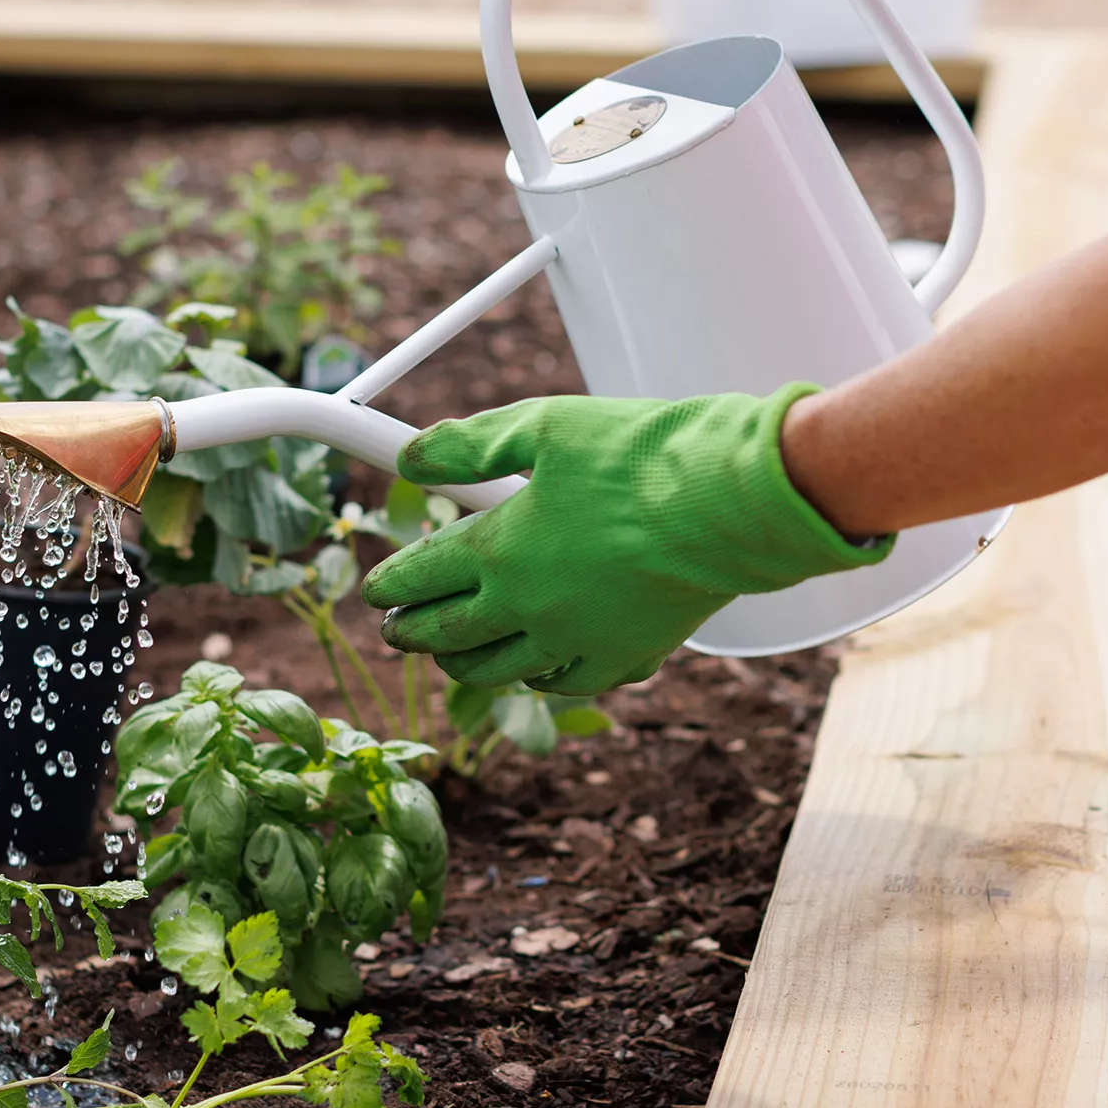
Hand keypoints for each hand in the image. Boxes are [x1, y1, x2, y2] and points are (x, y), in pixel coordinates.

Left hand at [362, 388, 889, 692]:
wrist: (730, 501)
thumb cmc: (641, 457)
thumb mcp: (542, 426)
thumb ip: (469, 445)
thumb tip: (411, 459)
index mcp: (500, 549)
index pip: (420, 576)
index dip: (391, 583)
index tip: (377, 590)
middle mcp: (530, 608)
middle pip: (449, 633)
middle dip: (413, 632)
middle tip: (397, 630)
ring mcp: (579, 639)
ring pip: (502, 671)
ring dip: (465, 664)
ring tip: (453, 656)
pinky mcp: (629, 655)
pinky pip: (570, 681)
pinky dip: (542, 679)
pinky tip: (538, 671)